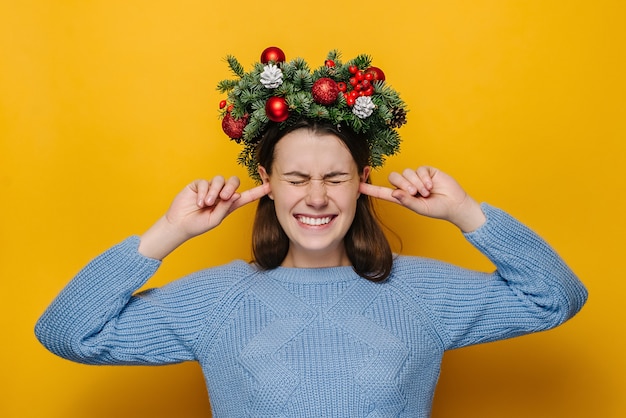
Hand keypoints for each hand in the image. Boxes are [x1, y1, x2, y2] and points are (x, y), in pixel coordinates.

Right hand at [139, 177, 269, 258]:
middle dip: (231, 187)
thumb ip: (226, 208)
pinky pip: (205, 182)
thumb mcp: (215, 220)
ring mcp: (210, 188)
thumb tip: (236, 194)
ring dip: (214, 192)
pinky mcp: (198, 185)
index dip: (257, 191)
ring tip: (206, 204)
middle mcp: (221, 194)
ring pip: (219, 180)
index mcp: (229, 204)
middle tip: (224, 197)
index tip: (269, 186)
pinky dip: (203, 192)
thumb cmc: (197, 225)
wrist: (179, 225)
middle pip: (233, 182)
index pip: (246, 196)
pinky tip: (199, 202)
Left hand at [359, 166, 485, 231]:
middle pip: (394, 178)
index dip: (371, 189)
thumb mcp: (421, 208)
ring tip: (426, 192)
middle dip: (404, 185)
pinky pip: (419, 169)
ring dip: (416, 183)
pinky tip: (431, 186)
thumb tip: (394, 192)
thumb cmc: (438, 209)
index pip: (383, 192)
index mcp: (402, 197)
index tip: (358, 186)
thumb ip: (407, 201)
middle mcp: (407, 186)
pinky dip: (424, 178)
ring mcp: (416, 177)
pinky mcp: (426, 171)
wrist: (456, 204)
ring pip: (406, 173)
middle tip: (415, 193)